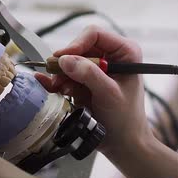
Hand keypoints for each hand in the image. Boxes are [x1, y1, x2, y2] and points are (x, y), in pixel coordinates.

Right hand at [35, 25, 153, 159]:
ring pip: (70, 61)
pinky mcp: (86, 82)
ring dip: (61, 74)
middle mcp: (111, 56)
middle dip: (67, 63)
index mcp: (125, 52)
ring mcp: (97, 69)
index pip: (95, 35)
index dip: (77, 44)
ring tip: (61, 89)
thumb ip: (89, 75)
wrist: (123, 142)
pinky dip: (59, 81)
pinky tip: (52, 87)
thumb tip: (66, 60)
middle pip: (79, 47)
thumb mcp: (109, 94)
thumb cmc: (125, 118)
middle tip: (58, 79)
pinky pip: (67, 75)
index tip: (63, 59)